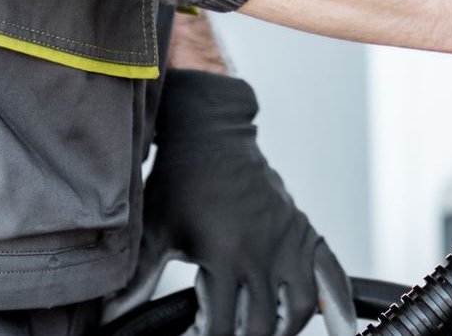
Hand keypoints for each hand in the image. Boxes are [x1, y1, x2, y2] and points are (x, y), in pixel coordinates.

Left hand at [133, 72, 343, 335]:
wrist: (212, 136)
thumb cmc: (179, 182)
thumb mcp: (154, 231)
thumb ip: (136, 282)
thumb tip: (110, 319)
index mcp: (225, 254)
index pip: (220, 324)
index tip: (192, 332)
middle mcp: (263, 251)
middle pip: (262, 324)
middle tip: (227, 331)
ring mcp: (288, 241)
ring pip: (299, 308)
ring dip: (284, 329)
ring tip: (267, 333)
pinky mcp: (303, 232)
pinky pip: (331, 273)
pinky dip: (339, 303)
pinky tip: (341, 329)